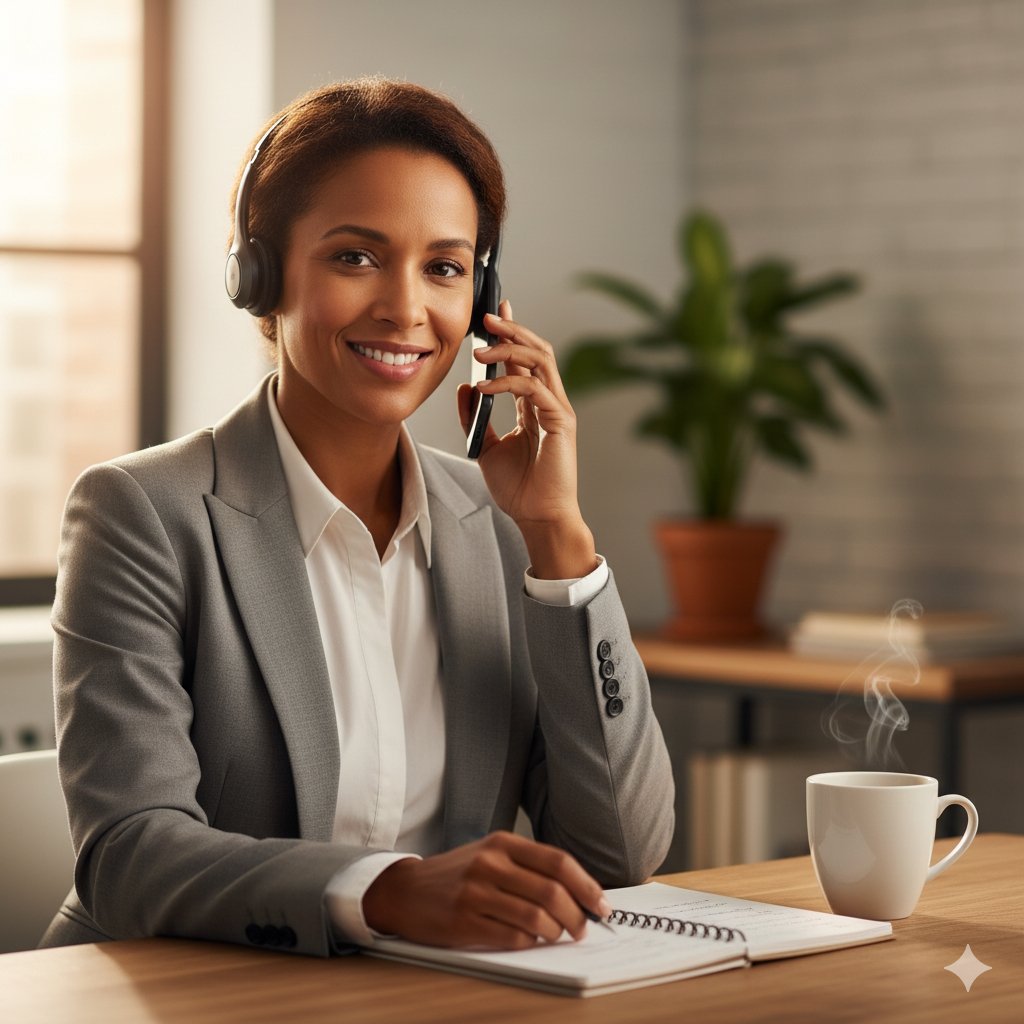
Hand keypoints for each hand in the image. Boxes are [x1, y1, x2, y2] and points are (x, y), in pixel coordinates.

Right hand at [362, 831, 611, 949]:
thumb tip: (578, 891)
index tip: (601, 905)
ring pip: (536, 918)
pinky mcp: (464, 922)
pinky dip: (530, 944)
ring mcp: (476, 892)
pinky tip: (530, 941)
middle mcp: (490, 864)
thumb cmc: (456, 874)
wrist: (405, 890)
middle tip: (583, 928)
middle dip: (577, 915)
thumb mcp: (490, 854)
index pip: (558, 862)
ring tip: (557, 936)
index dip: (586, 886)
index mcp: (502, 843)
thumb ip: (528, 867)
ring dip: (556, 933)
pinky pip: (512, 938)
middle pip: (552, 892)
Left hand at [457, 300, 597, 578]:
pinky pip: (533, 389)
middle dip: (512, 329)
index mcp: (534, 405)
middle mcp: (549, 401)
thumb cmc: (519, 488)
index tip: (492, 313)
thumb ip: (475, 417)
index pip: (524, 358)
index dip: (510, 332)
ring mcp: (557, 409)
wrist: (537, 517)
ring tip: (481, 347)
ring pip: (540, 360)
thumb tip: (464, 386)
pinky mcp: (561, 422)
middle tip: (487, 316)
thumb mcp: (485, 447)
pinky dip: (507, 383)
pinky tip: (484, 387)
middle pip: (536, 350)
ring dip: (510, 347)